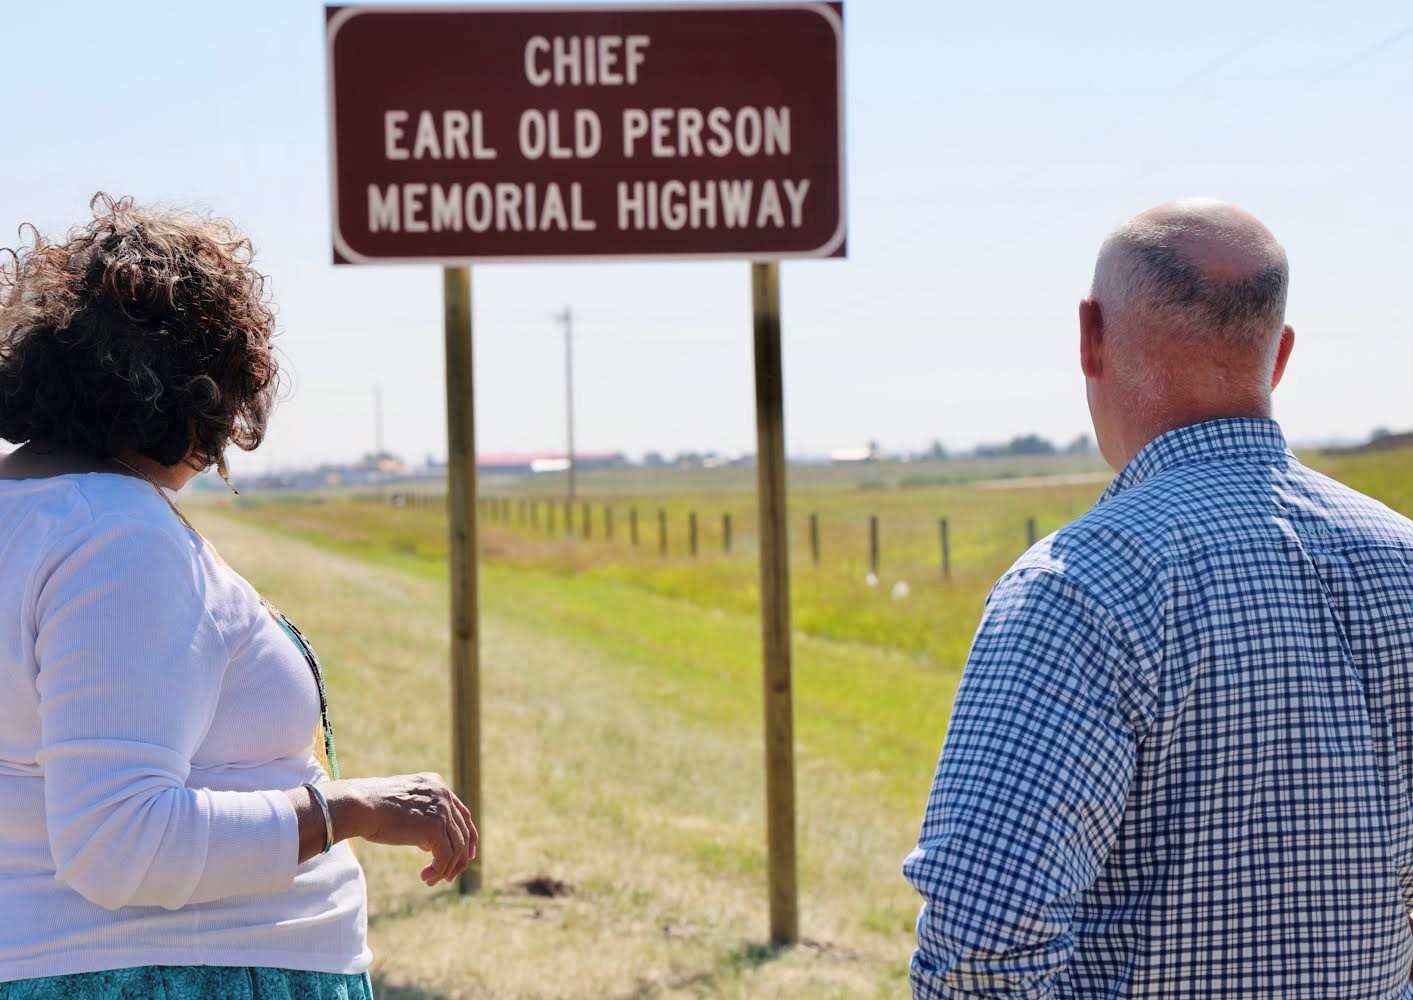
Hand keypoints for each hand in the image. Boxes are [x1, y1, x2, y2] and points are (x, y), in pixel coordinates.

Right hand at [328, 773, 475, 885]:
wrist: (360, 806)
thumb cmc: (371, 809)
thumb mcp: (403, 808)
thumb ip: (421, 819)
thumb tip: (429, 844)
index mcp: (437, 785)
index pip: (463, 814)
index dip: (467, 838)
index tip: (465, 856)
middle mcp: (443, 795)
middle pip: (464, 832)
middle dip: (460, 858)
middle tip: (449, 876)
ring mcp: (441, 810)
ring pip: (457, 847)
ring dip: (447, 868)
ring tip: (430, 880)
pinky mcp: (434, 828)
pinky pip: (445, 857)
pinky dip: (438, 870)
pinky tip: (425, 877)